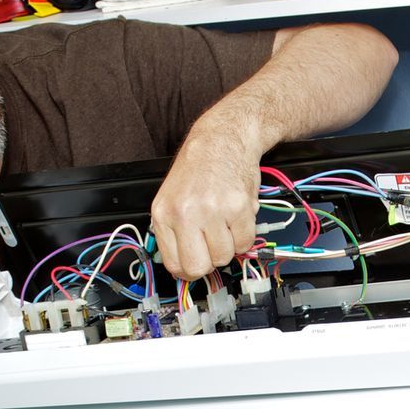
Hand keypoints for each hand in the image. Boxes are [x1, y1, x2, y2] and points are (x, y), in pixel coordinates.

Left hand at [148, 130, 258, 279]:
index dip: (188, 269)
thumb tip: (182, 267)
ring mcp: (213, 211)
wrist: (223, 139)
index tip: (196, 261)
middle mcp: (186, 213)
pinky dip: (244, 235)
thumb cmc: (198, 168)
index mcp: (164, 214)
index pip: (174, 265)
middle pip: (199, 267)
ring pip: (224, 257)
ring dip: (228, 246)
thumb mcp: (171, 198)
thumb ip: (173, 233)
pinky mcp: (239, 208)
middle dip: (208, 262)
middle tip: (211, 246)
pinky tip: (236, 217)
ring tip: (224, 224)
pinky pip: (245, 243)